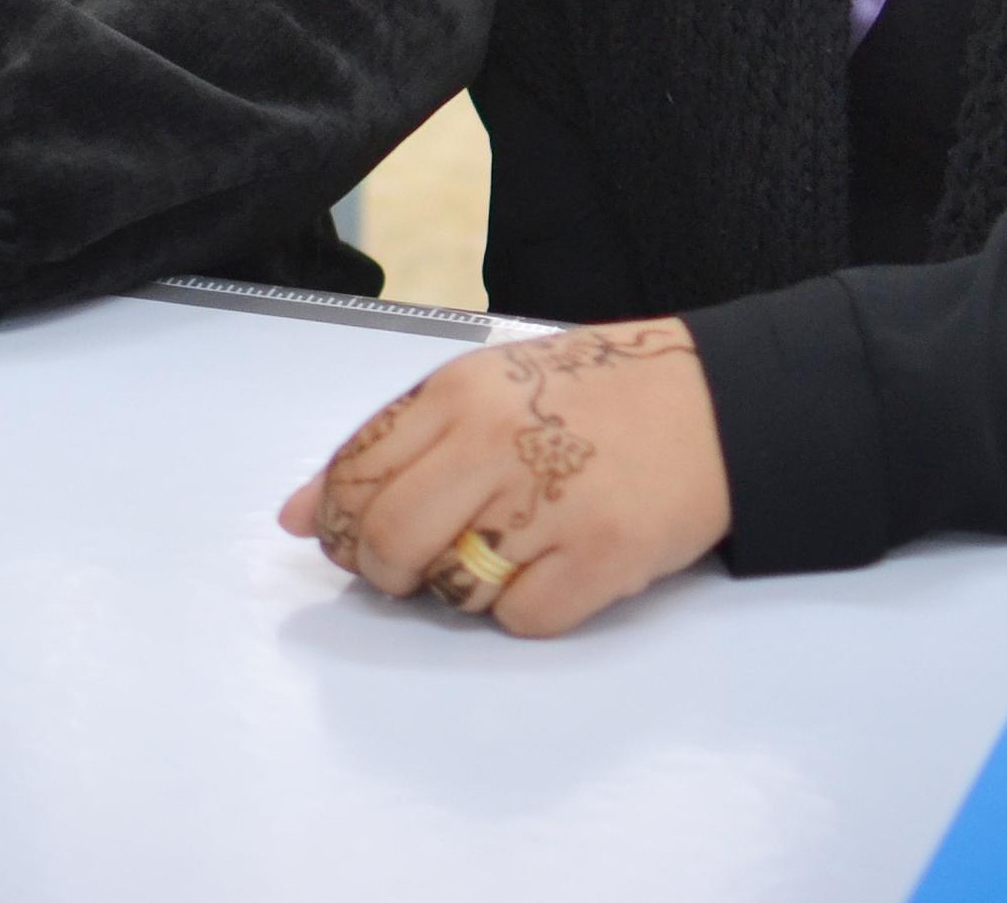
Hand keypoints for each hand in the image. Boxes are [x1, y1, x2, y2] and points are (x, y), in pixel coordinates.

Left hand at [276, 320, 730, 636]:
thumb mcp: (482, 387)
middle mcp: (494, 444)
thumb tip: (293, 515)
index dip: (333, 522)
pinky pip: (520, 619)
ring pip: (451, 588)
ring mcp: (550, 503)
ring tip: (498, 550)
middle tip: (406, 569)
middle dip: (382, 571)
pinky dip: (524, 609)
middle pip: (387, 539)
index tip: (342, 540)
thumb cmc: (589, 394)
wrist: (712, 402)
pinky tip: (551, 567)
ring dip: (458, 590)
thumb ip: (390, 443)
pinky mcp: (601, 558)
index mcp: (456, 394)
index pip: (353, 475)